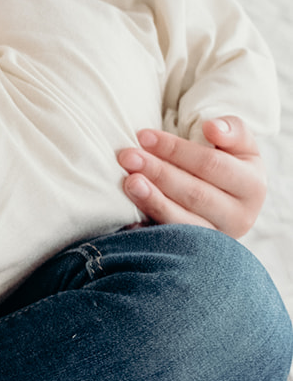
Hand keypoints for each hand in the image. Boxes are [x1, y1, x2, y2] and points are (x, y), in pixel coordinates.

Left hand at [117, 117, 266, 237]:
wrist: (228, 199)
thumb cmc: (228, 163)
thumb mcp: (239, 144)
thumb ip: (232, 130)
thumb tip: (212, 128)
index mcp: (252, 187)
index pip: (211, 165)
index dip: (176, 149)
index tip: (143, 135)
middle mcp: (240, 217)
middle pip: (195, 193)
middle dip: (159, 173)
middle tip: (127, 157)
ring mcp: (217, 239)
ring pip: (182, 221)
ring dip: (153, 201)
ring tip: (129, 183)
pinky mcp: (195, 253)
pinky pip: (170, 242)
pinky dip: (149, 230)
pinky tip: (129, 219)